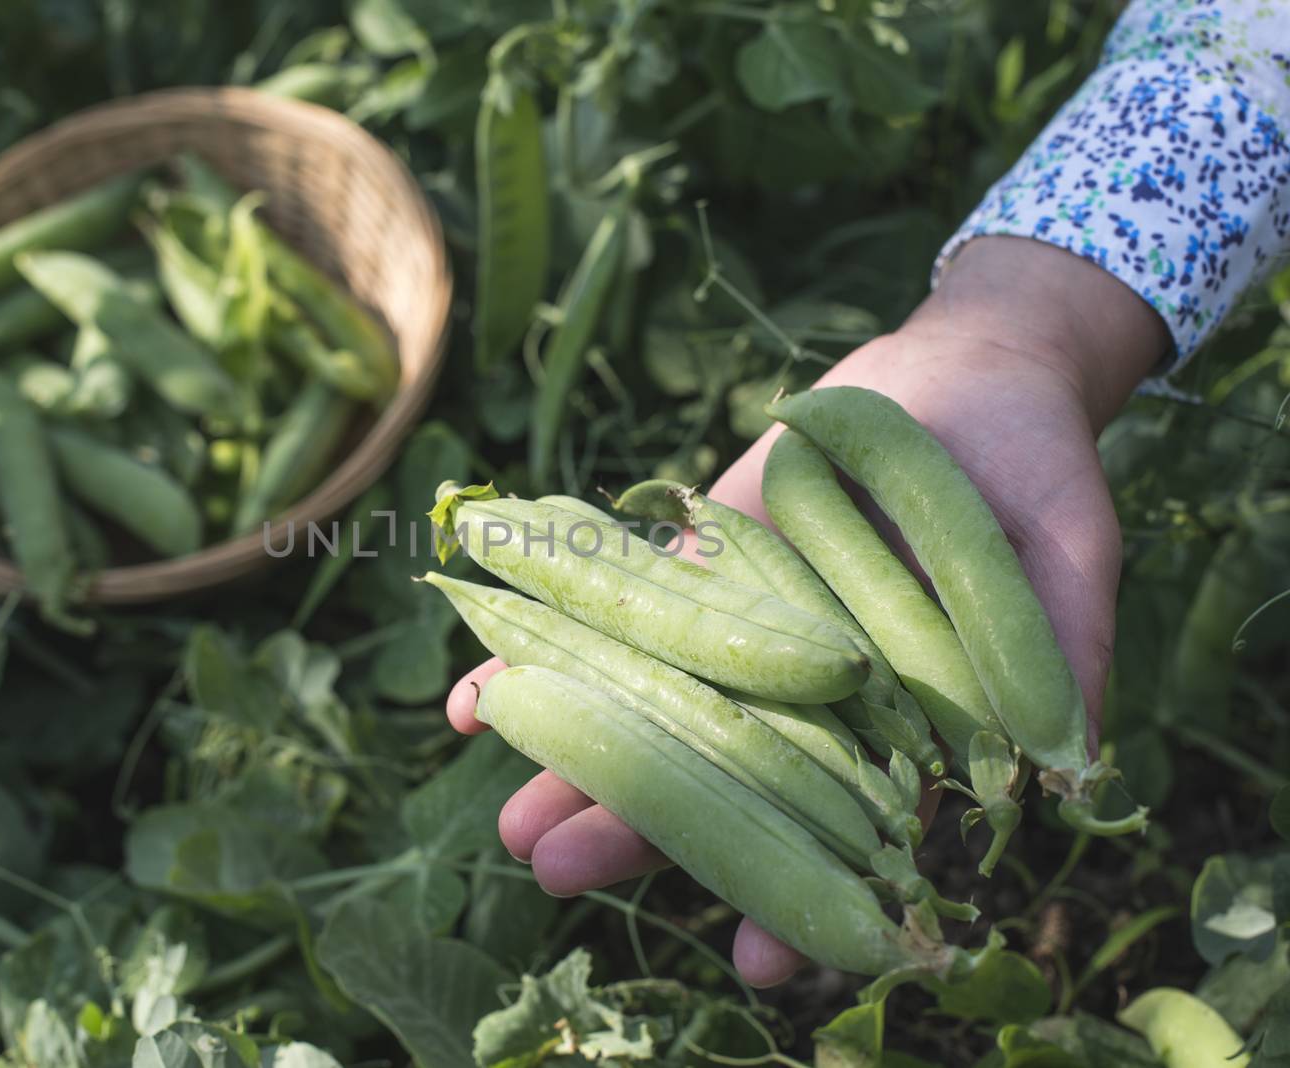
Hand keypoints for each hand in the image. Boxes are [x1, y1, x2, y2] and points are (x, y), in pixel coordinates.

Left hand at [444, 236, 1169, 986]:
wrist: (967, 367)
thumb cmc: (1034, 468)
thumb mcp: (1068, 557)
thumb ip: (1059, 658)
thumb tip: (1063, 778)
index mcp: (891, 723)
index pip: (837, 825)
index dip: (802, 887)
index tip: (759, 955)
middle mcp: (802, 692)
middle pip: (716, 772)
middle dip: (640, 824)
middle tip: (555, 872)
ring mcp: (738, 628)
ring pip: (651, 701)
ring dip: (574, 752)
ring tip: (509, 814)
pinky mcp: (692, 560)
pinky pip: (613, 604)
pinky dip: (546, 638)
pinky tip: (473, 695)